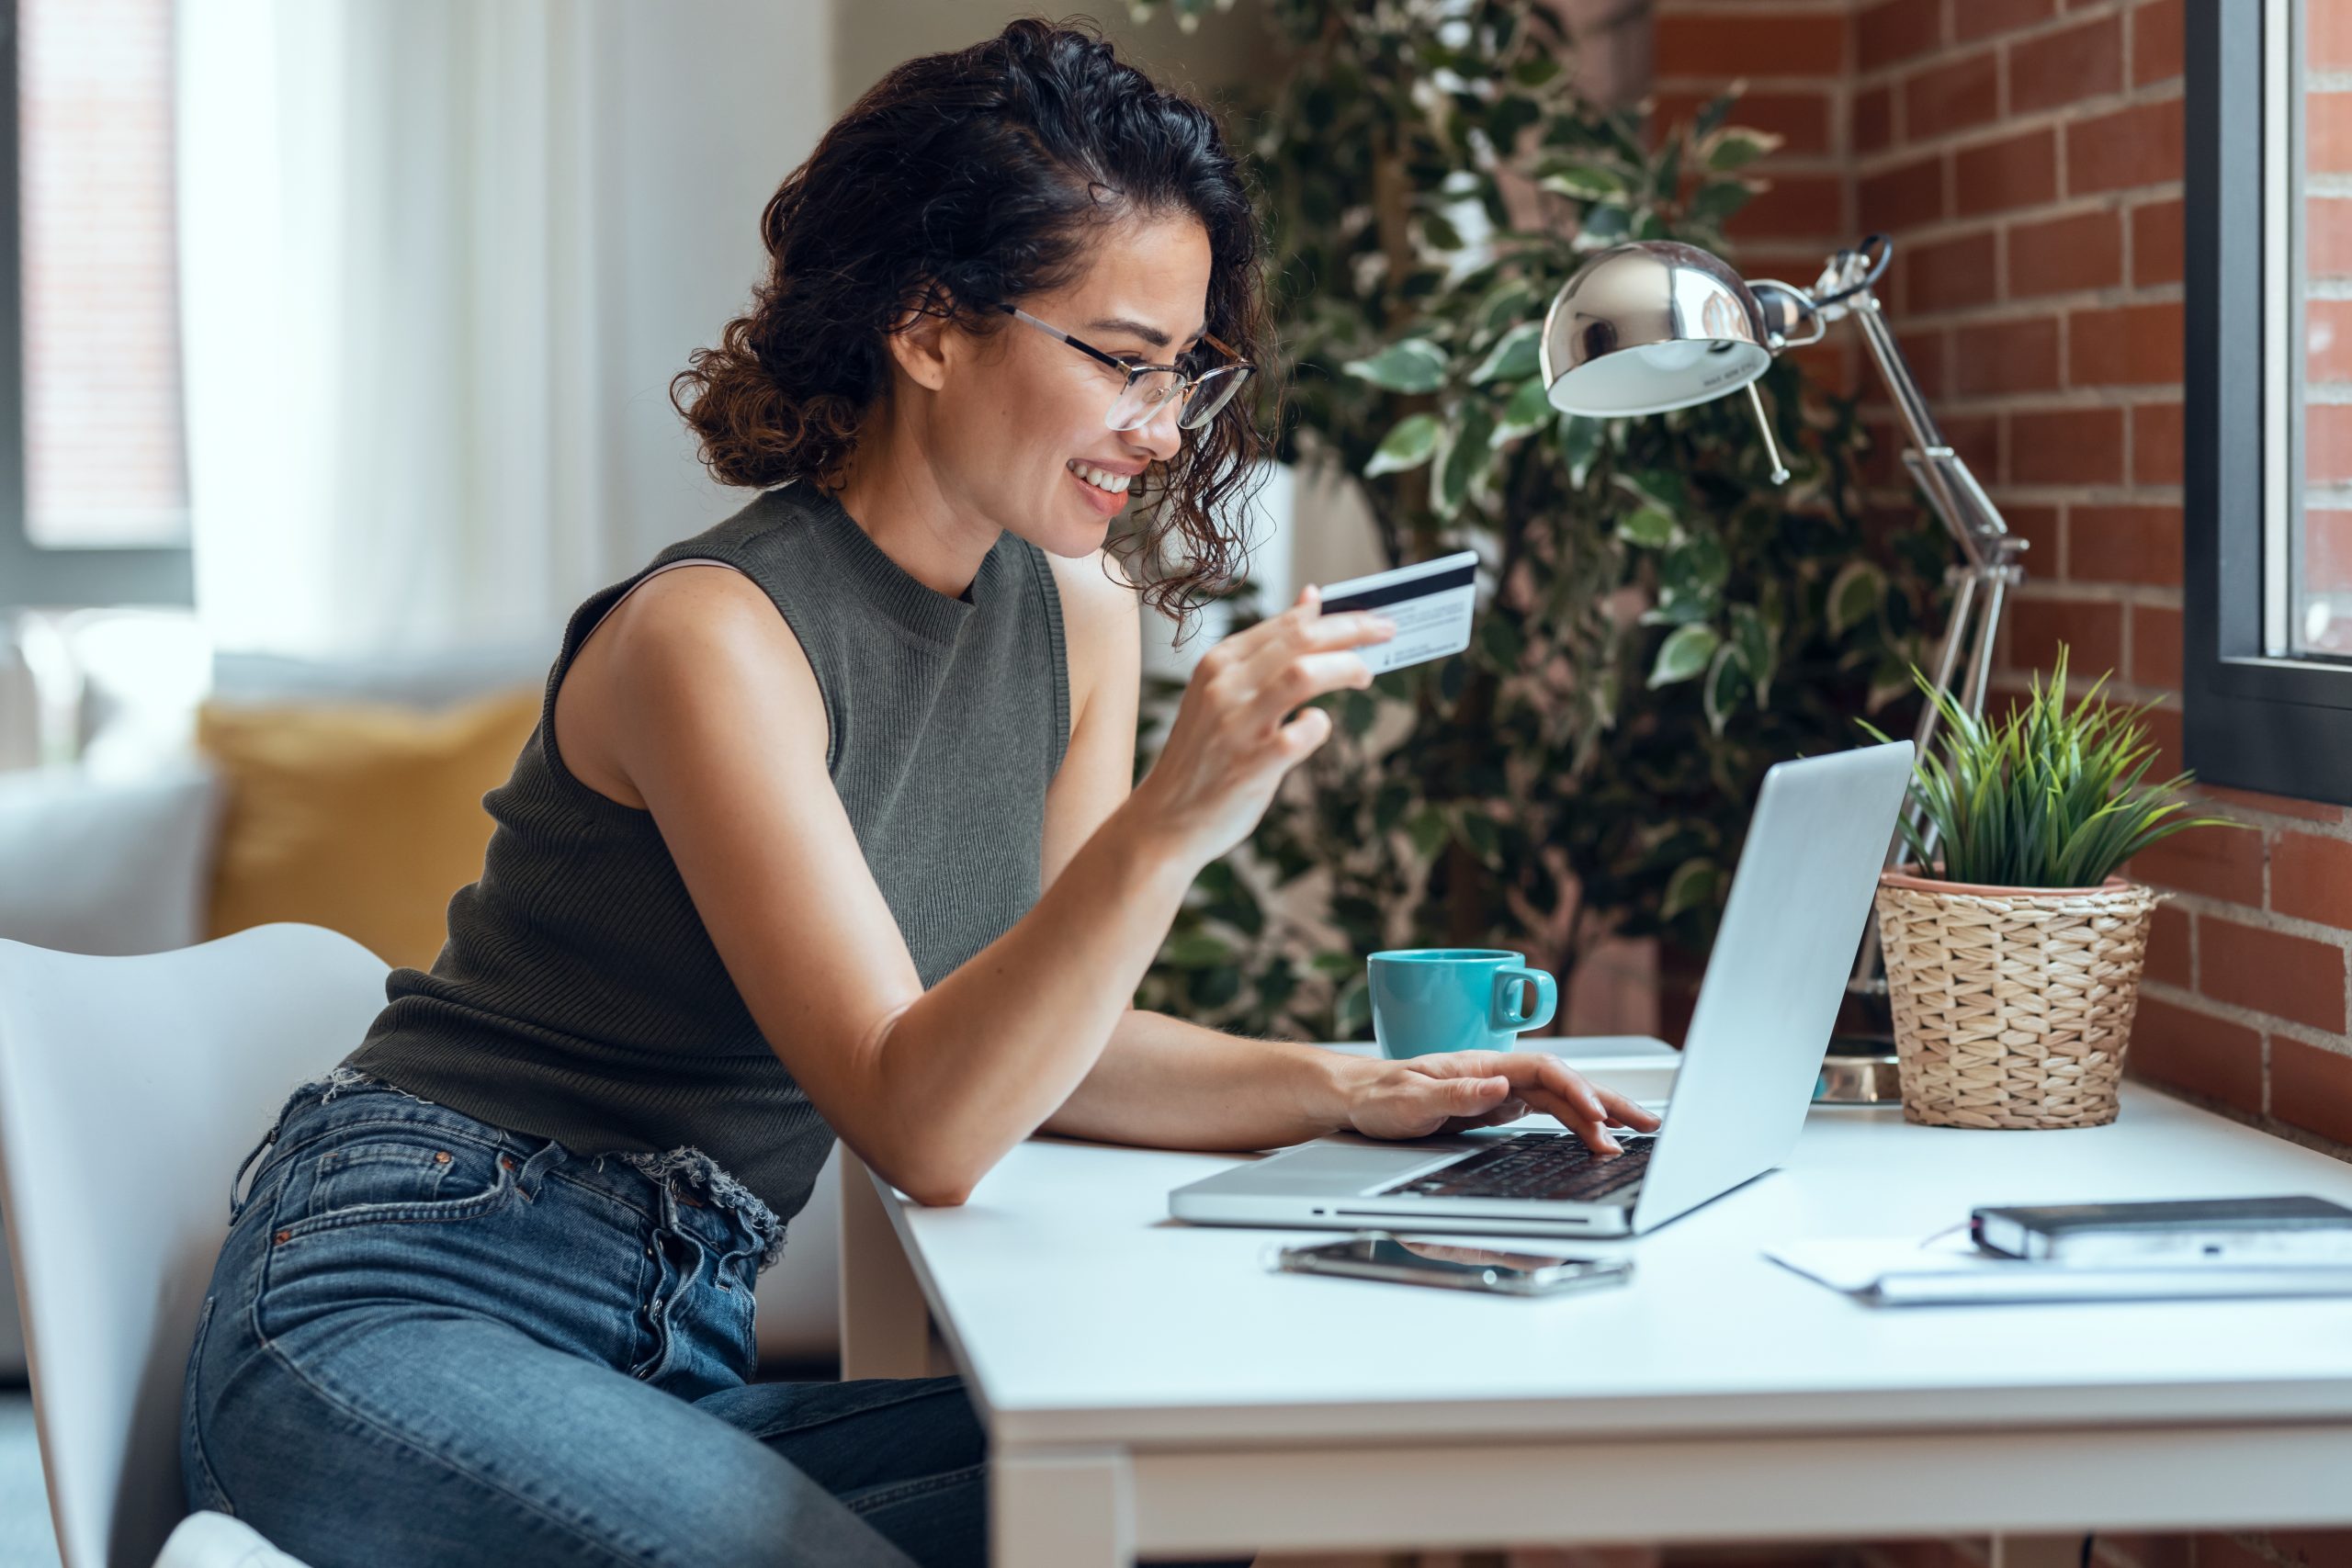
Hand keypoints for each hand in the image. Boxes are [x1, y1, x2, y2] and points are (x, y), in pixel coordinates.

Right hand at [1125, 586, 1394, 866]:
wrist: (1164, 819)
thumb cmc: (1204, 753)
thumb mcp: (1225, 689)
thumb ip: (1270, 647)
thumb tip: (1313, 598)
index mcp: (1219, 663)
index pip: (1288, 624)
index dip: (1337, 616)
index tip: (1373, 618)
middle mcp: (1225, 686)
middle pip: (1300, 639)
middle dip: (1352, 630)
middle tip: (1387, 633)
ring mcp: (1237, 725)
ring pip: (1303, 675)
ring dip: (1344, 668)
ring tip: (1364, 675)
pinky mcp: (1252, 764)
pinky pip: (1302, 734)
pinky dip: (1320, 725)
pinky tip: (1317, 727)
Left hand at [1340, 1049, 1661, 1154]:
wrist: (1357, 1099)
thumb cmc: (1379, 1096)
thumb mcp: (1411, 1099)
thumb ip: (1456, 1093)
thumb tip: (1499, 1086)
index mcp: (1482, 1064)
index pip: (1544, 1071)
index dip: (1575, 1091)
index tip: (1598, 1118)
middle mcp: (1498, 1074)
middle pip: (1564, 1083)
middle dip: (1608, 1101)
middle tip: (1647, 1124)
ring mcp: (1501, 1090)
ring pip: (1561, 1100)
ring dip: (1597, 1117)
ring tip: (1633, 1137)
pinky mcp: (1498, 1108)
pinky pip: (1547, 1114)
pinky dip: (1574, 1124)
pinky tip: (1594, 1137)